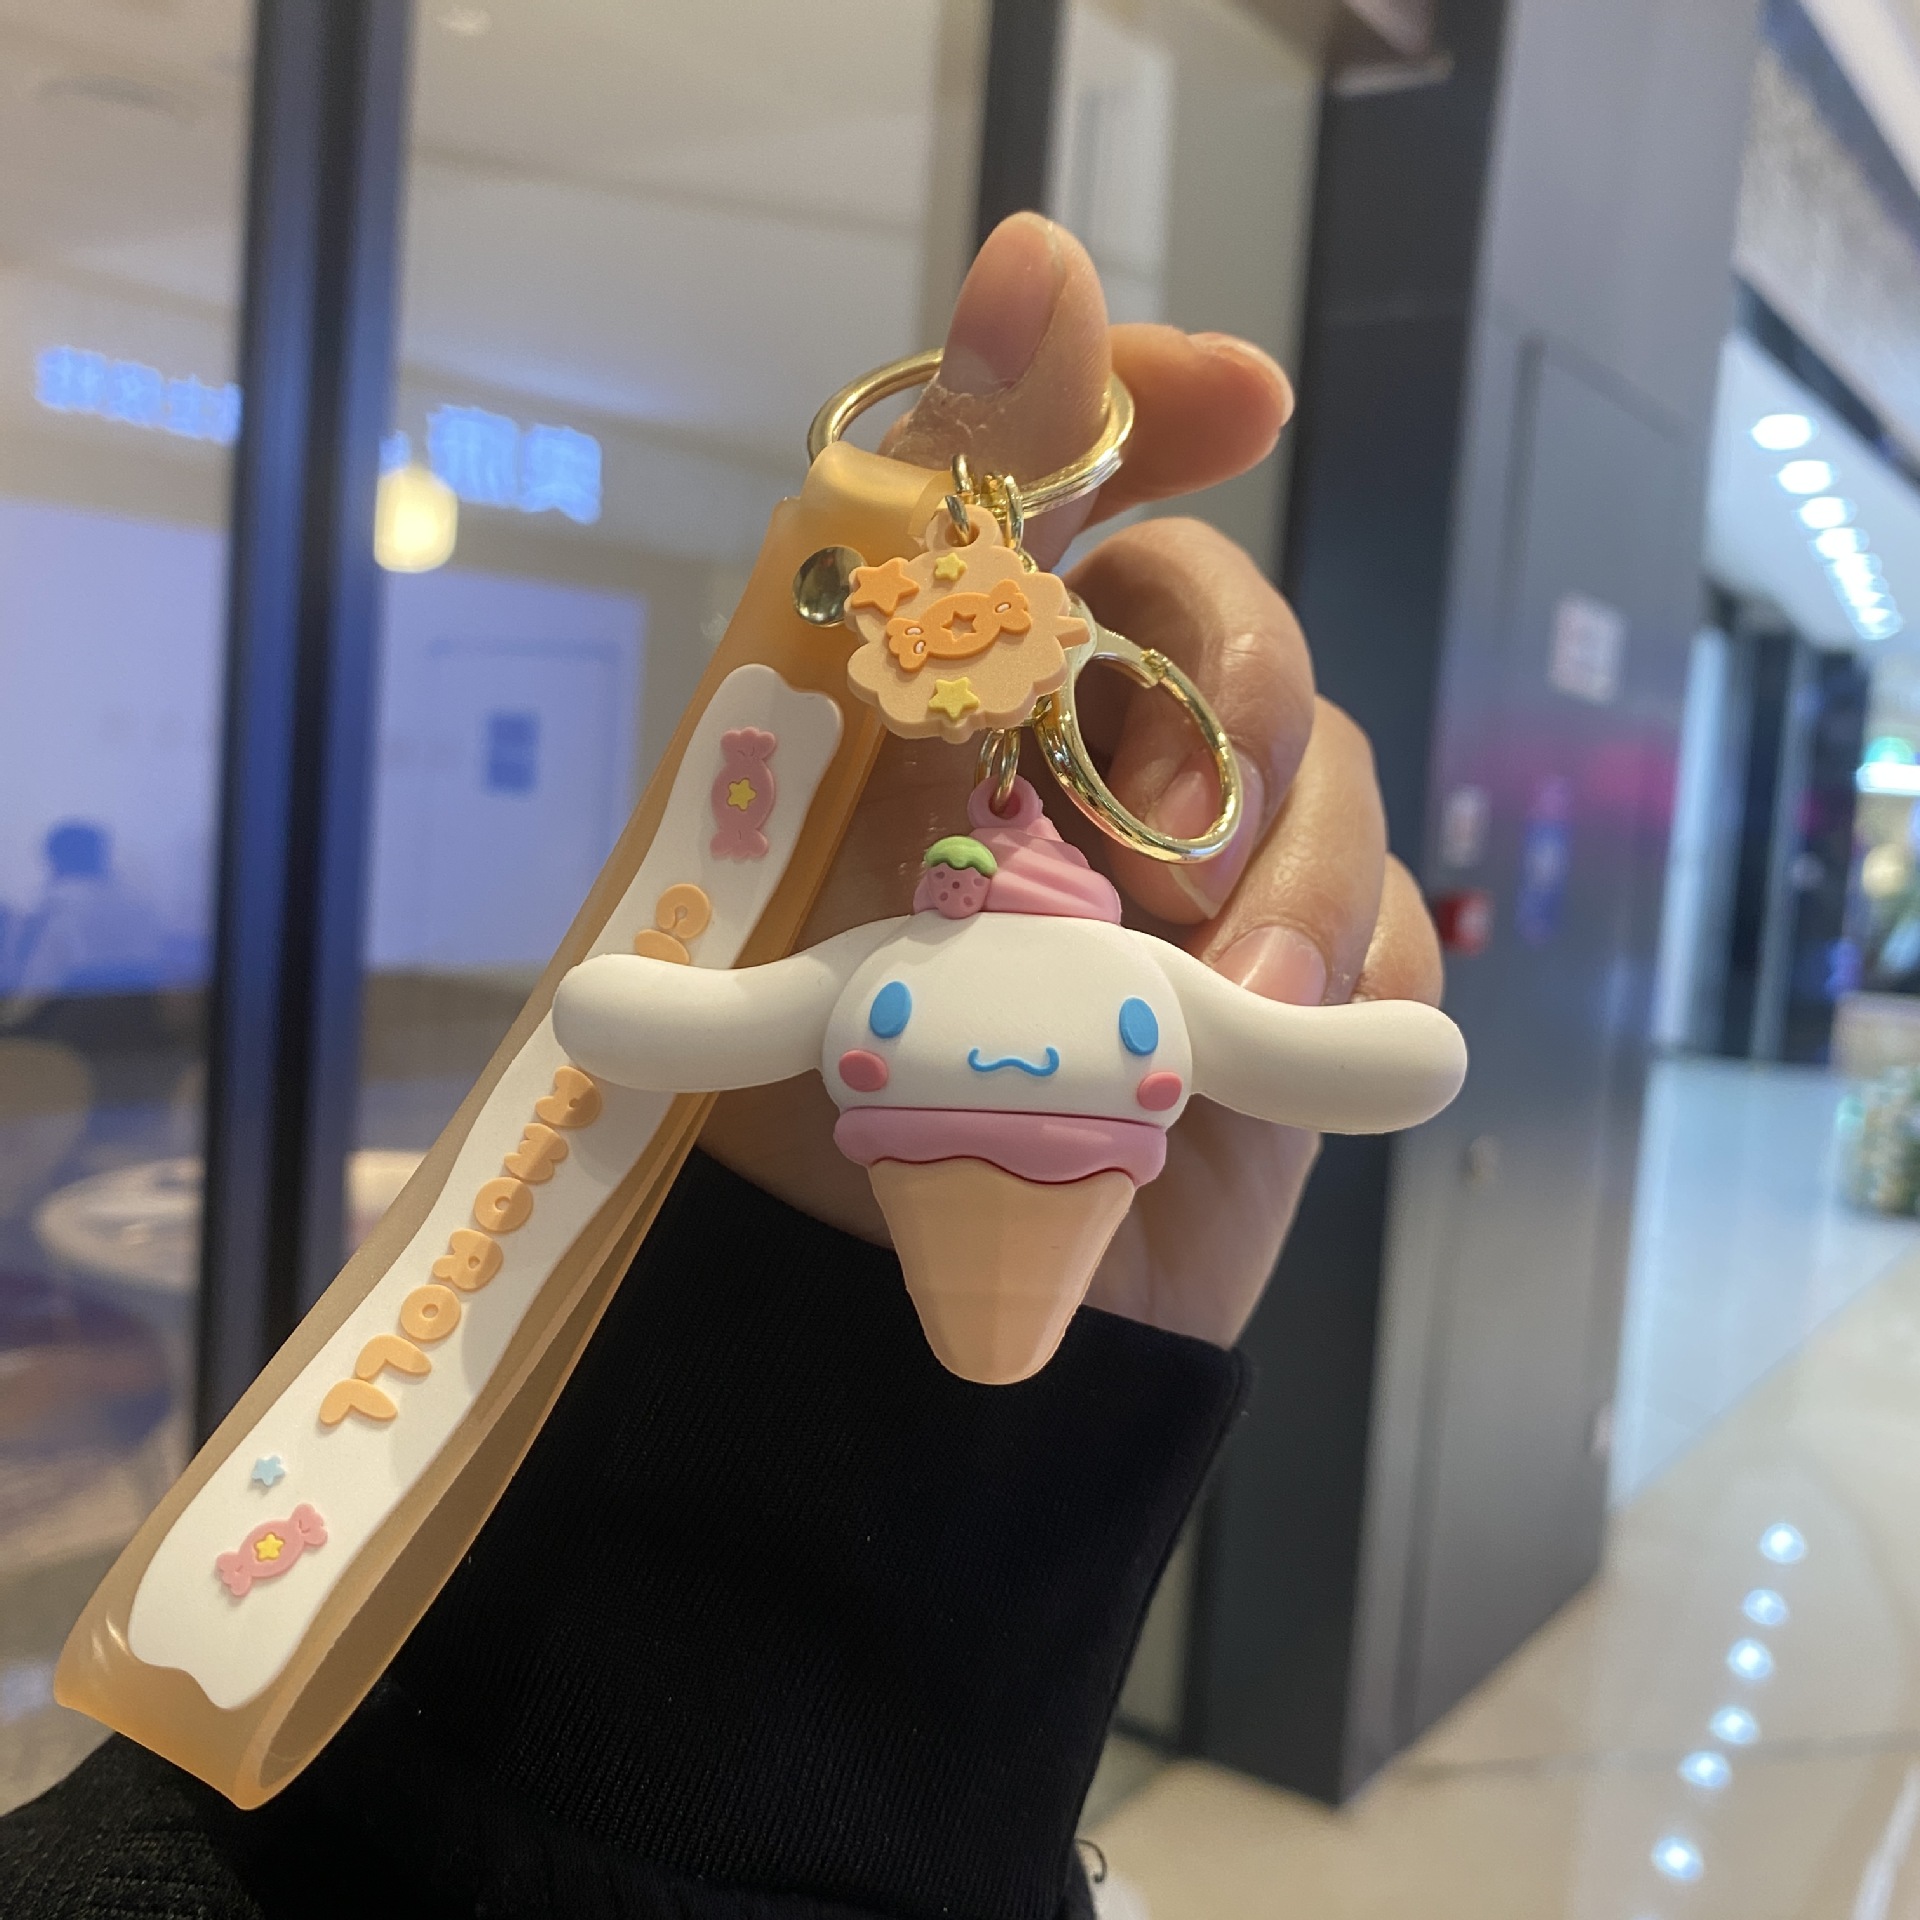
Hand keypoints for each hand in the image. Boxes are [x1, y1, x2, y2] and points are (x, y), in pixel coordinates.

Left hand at [700, 214, 1442, 1348]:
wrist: (882, 1312)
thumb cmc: (807, 1067)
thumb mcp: (844, 808)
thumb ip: (941, 571)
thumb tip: (1034, 259)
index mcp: (949, 691)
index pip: (1056, 483)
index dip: (1145, 405)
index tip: (1237, 394)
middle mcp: (1079, 753)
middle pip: (1227, 618)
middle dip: (1223, 701)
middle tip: (1154, 843)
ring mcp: (1194, 877)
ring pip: (1326, 771)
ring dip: (1286, 873)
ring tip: (1212, 996)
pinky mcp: (1281, 995)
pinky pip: (1392, 922)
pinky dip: (1355, 975)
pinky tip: (1280, 1040)